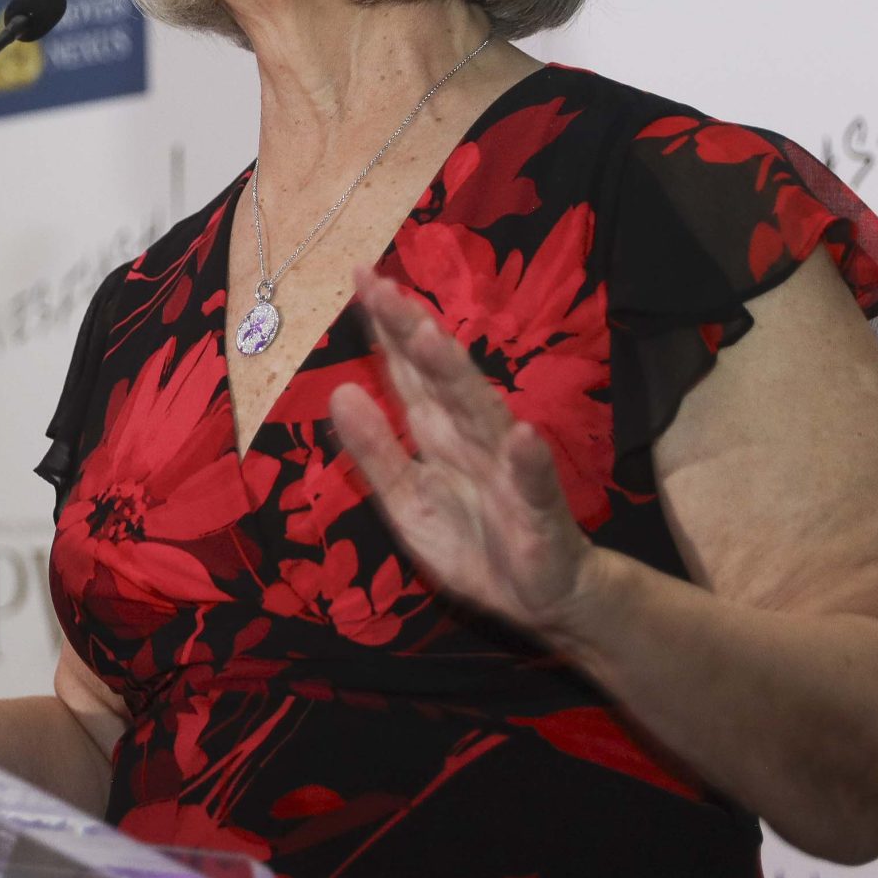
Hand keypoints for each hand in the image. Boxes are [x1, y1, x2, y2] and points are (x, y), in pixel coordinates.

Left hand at [327, 272, 604, 640]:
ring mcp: (508, 470)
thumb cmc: (471, 541)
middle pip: (438, 378)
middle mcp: (471, 437)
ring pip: (480, 415)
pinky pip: (534, 484)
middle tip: (383, 288)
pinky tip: (522, 437)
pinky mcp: (539, 513)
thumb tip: (338, 392)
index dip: (384, 328)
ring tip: (430, 338)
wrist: (539, 600)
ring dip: (457, 378)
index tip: (359, 278)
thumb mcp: (405, 501)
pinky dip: (529, 462)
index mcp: (436, 433)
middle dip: (411, 333)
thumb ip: (374, 451)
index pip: (406, 371)